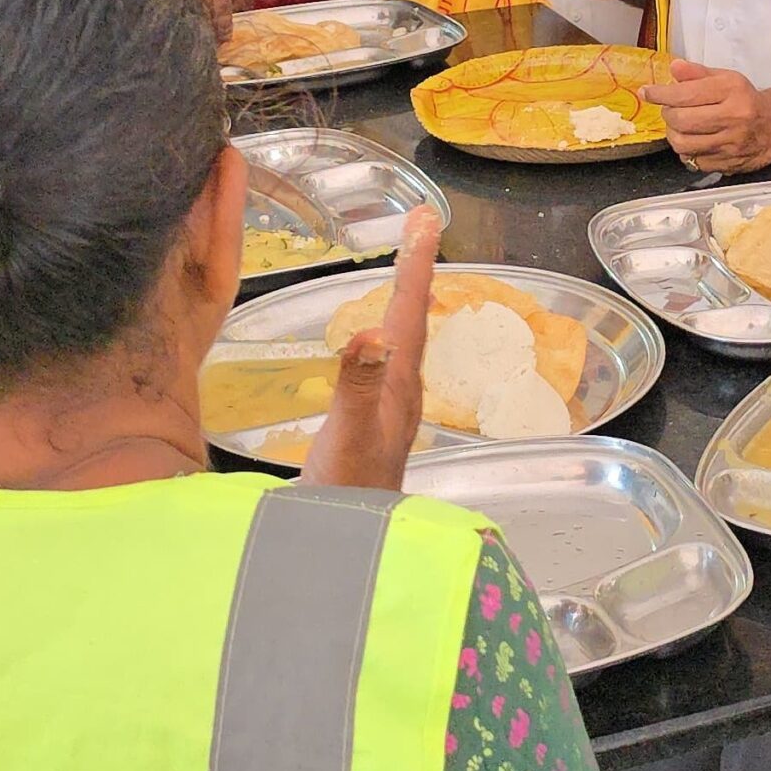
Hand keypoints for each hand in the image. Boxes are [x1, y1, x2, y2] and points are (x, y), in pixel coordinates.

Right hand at [303, 208, 438, 489]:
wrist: (348, 553)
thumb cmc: (346, 497)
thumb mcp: (345, 438)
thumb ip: (357, 387)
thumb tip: (375, 331)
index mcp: (397, 385)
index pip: (410, 312)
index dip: (415, 263)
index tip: (425, 217)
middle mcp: (402, 392)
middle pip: (415, 318)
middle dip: (417, 269)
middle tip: (422, 225)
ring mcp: (391, 410)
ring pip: (406, 340)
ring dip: (407, 299)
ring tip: (408, 267)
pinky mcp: (376, 426)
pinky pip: (388, 363)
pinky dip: (386, 334)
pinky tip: (378, 341)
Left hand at [646, 61, 770, 172]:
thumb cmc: (747, 100)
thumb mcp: (727, 78)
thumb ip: (698, 73)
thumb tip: (674, 68)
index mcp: (731, 91)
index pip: (686, 94)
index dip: (660, 94)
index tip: (647, 92)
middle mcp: (733, 117)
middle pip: (681, 121)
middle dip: (668, 115)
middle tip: (670, 110)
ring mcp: (731, 143)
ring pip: (684, 144)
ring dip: (674, 134)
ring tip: (679, 126)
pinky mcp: (728, 163)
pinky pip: (694, 160)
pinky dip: (687, 151)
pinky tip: (694, 140)